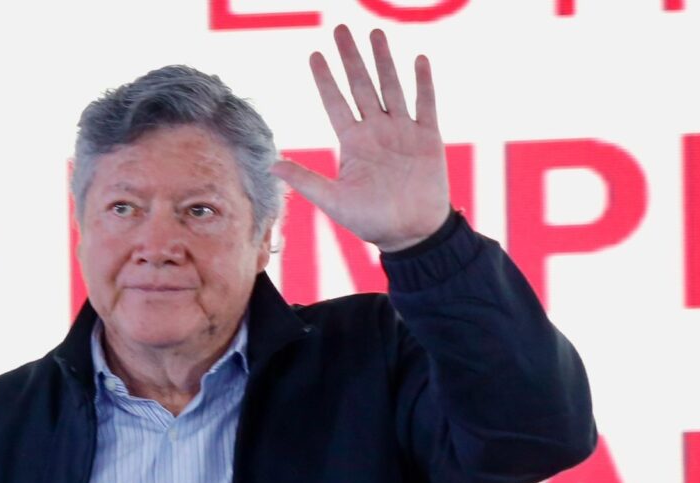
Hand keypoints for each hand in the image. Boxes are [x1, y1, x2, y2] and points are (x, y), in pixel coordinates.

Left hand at [271, 25, 450, 251]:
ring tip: (375, 34)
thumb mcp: (334, 201)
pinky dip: (422, 83)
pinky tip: (417, 59)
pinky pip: (425, 104)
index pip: (335, 102)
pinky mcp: (428, 138)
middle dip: (351, 58)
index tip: (314, 55)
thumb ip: (306, 180)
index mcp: (353, 143)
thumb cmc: (372, 221)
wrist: (412, 234)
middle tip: (340, 29)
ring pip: (391, 87)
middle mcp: (376, 131)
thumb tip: (271, 164)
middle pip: (361, 86)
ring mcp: (402, 132)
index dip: (325, 79)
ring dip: (383, 61)